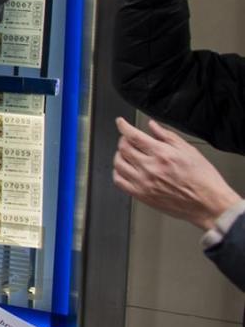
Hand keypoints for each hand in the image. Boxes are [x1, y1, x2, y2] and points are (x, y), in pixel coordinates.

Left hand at [113, 117, 242, 230]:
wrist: (209, 203)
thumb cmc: (203, 179)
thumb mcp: (189, 150)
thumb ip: (168, 136)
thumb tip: (152, 126)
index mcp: (162, 154)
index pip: (134, 136)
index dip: (123, 126)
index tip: (121, 122)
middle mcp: (150, 168)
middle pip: (123, 148)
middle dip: (123, 140)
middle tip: (127, 139)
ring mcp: (143, 183)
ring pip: (118, 163)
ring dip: (119, 155)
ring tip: (127, 153)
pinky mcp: (141, 195)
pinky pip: (119, 181)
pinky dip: (118, 172)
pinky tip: (125, 170)